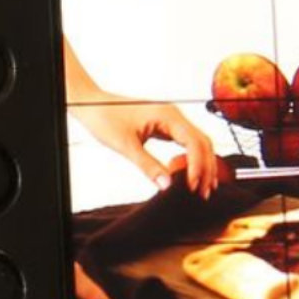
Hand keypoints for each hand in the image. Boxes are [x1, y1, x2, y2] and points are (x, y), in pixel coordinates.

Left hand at [72, 98, 219, 197]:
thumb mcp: (126, 146)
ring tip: (202, 187)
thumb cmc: (105, 118)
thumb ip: (148, 166)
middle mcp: (174, 115)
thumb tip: (167, 185)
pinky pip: (186, 141)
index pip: (194, 142)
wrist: (92, 105)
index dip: (198, 166)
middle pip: (202, 142)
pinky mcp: (165, 125)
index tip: (193, 186)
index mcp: (168, 115)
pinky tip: (191, 173)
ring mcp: (171, 119)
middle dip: (206, 167)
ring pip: (197, 141)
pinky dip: (192, 158)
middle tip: (203, 193)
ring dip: (202, 164)